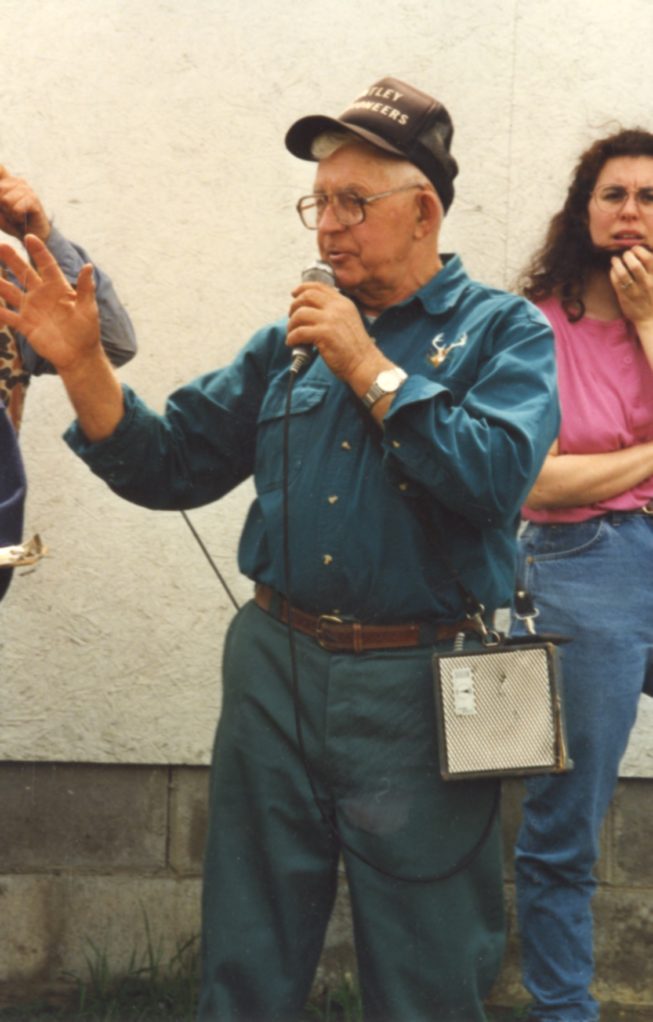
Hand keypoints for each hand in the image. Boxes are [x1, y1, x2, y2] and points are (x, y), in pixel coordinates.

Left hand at [0, 167, 50, 240]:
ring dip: (9, 213)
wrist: (30, 235)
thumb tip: (2, 198)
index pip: (0, 168)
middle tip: (9, 212)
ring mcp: (27, 189)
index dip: (1, 189)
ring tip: (16, 216)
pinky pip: (16, 208)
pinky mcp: (34, 199)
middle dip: (0, 205)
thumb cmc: (11, 221)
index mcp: (6, 180)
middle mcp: (17, 181)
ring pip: (6, 200)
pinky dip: (16, 217)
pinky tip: (22, 218)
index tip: (2, 200)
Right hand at [0, 234, 99, 371]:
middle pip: (24, 273)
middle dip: (12, 259)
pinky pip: (8, 316)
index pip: (46, 265)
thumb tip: (88, 265)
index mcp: (58, 287)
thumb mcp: (88, 308)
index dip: (38, 251)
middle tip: (1, 246)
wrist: (79, 356)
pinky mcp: (25, 325)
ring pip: (11, 291)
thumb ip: (85, 288)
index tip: (29, 237)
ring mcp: (31, 309)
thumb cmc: (87, 331)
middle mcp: (42, 294)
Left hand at [287, 281, 376, 380]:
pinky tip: (293, 343)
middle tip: (292, 319)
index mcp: (343, 303)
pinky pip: (299, 332)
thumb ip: (333, 312)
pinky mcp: (324, 334)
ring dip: (291, 324)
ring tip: (292, 335)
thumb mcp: (348, 321)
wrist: (364, 363)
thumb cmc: (354, 348)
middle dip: (294, 306)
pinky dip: (292, 338)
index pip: (319, 287)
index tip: (294, 294)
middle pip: (307, 296)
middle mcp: (337, 307)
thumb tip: (309, 309)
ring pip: (300, 314)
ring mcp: (331, 319)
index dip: (303, 288)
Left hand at [610, 245, 652, 325]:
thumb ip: (652, 269)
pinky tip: (613, 269)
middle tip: (625, 254)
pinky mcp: (624, 297)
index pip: (649, 259)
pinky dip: (613, 273)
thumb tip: (645, 253)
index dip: (640, 250)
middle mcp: (646, 284)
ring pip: (623, 273)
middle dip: (628, 255)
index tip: (635, 249)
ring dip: (617, 263)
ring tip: (615, 259)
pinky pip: (616, 282)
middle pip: (635, 264)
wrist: (650, 319)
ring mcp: (634, 291)